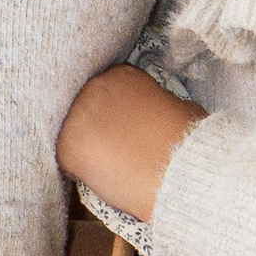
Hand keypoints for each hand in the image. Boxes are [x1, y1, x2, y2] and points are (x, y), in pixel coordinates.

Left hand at [56, 65, 204, 225]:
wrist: (179, 168)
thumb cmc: (187, 139)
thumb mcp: (179, 107)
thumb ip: (158, 105)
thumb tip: (159, 114)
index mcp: (122, 75)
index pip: (107, 94)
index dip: (114, 115)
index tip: (124, 130)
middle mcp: (95, 88)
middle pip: (86, 110)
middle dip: (97, 129)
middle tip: (113, 151)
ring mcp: (78, 116)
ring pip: (74, 135)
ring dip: (87, 149)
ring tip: (108, 168)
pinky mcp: (68, 147)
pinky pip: (67, 161)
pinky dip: (80, 173)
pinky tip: (99, 180)